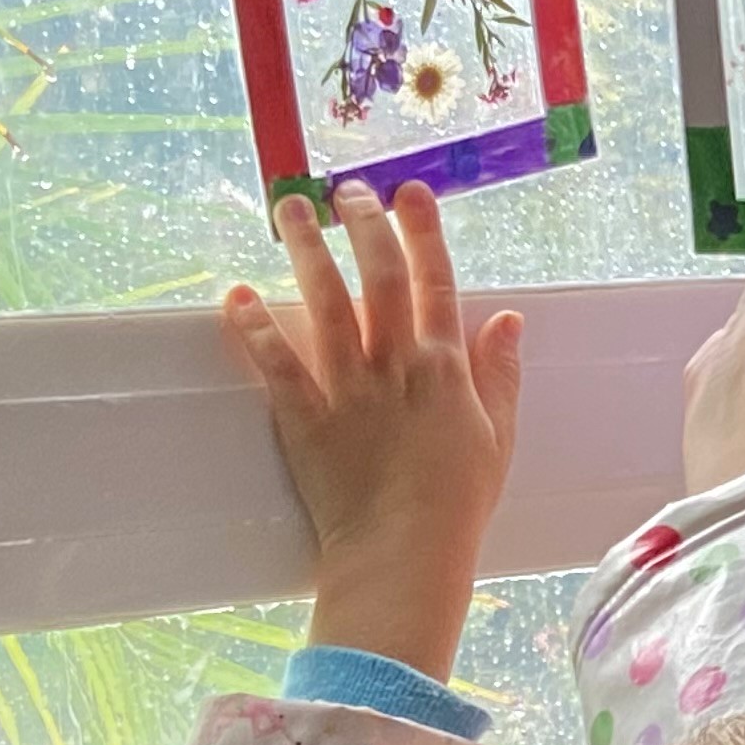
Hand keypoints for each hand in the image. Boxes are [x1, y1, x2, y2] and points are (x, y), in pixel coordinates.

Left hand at [222, 180, 523, 680]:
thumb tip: (507, 319)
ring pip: (323, 303)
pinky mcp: (304, 418)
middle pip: (379, 277)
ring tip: (289, 209)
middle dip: (364, 225)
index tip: (412, 192)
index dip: (423, 233)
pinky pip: (275, 363)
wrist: (404, 555)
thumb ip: (499, 374)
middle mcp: (395, 366)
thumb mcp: (497, 437)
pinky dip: (253, 327)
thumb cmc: (457, 504)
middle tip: (349, 189)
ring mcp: (347, 389)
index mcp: (445, 369)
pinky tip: (236, 293)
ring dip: (306, 251)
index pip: (436, 282)